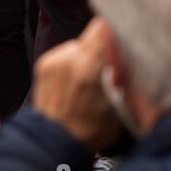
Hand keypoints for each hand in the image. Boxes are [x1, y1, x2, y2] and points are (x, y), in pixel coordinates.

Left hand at [31, 17, 122, 152]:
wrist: (52, 141)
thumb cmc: (88, 131)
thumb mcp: (117, 107)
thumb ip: (121, 77)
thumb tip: (127, 57)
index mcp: (89, 68)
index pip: (103, 29)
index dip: (115, 32)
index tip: (122, 41)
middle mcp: (69, 58)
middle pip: (92, 35)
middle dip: (103, 48)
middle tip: (108, 68)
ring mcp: (54, 59)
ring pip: (79, 45)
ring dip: (87, 56)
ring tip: (89, 80)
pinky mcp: (44, 63)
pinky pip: (65, 54)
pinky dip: (73, 63)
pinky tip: (75, 82)